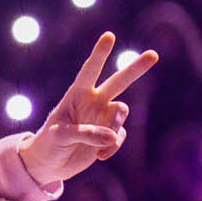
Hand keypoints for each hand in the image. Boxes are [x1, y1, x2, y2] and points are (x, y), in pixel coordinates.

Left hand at [19, 33, 157, 184]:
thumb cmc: (47, 144)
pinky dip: (112, 146)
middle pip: (118, 82)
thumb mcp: (59, 135)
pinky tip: (99, 156)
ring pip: (121, 112)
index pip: (89, 70)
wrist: (48, 164)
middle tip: (153, 54)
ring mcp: (102, 118)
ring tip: (100, 142)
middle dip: (135, 68)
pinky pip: (119, 136)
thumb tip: (112, 136)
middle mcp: (93, 102)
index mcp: (76, 94)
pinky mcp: (109, 135)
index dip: (99, 54)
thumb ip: (85, 133)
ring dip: (113, 125)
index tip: (109, 36)